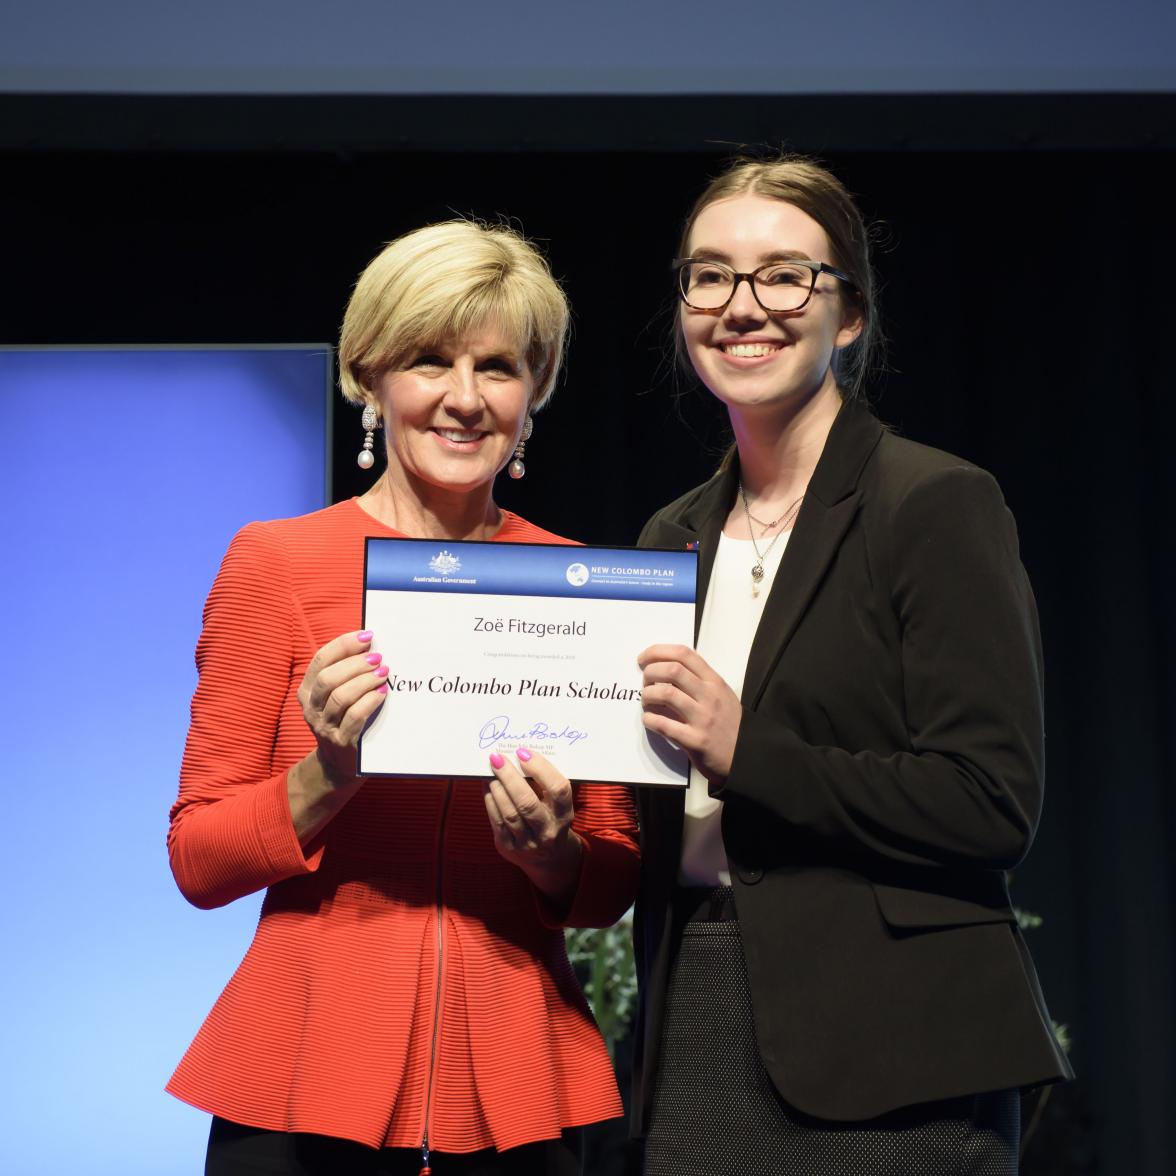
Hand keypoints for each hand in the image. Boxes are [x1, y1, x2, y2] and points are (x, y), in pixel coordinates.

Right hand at [297, 629, 388, 783]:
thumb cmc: (344, 717)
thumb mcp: (337, 695)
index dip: (344, 645)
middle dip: (355, 663)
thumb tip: (372, 645)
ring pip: (340, 697)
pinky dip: (370, 701)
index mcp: (307, 690)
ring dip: (364, 680)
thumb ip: (347, 673)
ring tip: (383, 672)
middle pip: (328, 678)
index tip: (367, 636)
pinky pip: (354, 717)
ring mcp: (324, 726)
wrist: (339, 762)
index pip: (321, 660)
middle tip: (378, 657)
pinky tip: (382, 693)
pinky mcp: (341, 741)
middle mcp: (311, 707)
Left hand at [484, 747, 582, 902]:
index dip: (541, 769)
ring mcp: (527, 843)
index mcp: (564, 816)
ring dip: (497, 788)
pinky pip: (497, 821)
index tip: (524, 753)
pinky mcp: (508, 848)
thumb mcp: (556, 805)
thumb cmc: (551, 819)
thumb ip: (543, 784)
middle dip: (510, 777)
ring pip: (509, 813)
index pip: (558, 790)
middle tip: (497, 758)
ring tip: (491, 771)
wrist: (549, 859)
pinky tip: (488, 787)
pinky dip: (491, 800)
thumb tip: (519, 755)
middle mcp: (548, 831)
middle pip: (527, 803)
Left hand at [638, 643, 741, 782]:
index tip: (643, 658)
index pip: (684, 654)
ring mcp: (703, 718)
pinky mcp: (695, 741)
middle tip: (644, 681)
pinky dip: (650, 719)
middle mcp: (710, 696)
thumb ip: (698, 680)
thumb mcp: (721, 694)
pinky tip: (649, 720)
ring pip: (666, 694)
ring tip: (646, 701)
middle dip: (650, 672)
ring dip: (647, 695)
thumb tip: (664, 668)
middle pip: (673, 670)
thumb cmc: (729, 723)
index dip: (658, 651)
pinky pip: (664, 725)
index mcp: (714, 681)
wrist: (746, 756)